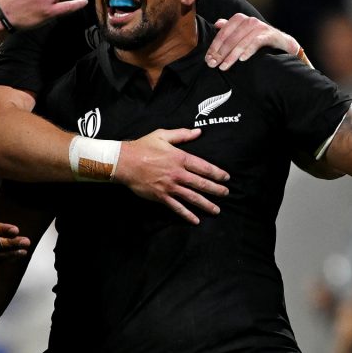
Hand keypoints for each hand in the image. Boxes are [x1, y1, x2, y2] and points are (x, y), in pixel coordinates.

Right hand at [113, 128, 229, 223]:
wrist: (124, 162)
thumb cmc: (143, 147)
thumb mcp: (162, 135)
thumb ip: (182, 135)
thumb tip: (198, 132)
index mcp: (180, 158)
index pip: (204, 167)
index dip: (217, 173)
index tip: (226, 177)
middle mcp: (178, 174)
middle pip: (202, 183)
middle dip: (216, 189)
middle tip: (226, 193)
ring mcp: (170, 186)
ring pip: (192, 197)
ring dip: (206, 204)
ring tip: (217, 210)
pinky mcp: (161, 196)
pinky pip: (177, 207)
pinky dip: (187, 215)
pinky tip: (196, 220)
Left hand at [207, 14, 298, 69]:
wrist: (281, 42)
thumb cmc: (258, 38)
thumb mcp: (243, 31)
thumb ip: (230, 27)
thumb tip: (217, 24)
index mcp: (239, 19)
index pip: (222, 34)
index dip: (214, 47)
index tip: (208, 59)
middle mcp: (248, 20)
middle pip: (230, 39)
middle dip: (220, 53)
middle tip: (213, 65)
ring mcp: (259, 27)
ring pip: (241, 42)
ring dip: (231, 56)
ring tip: (224, 66)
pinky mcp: (268, 35)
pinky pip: (255, 43)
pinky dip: (248, 51)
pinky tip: (241, 59)